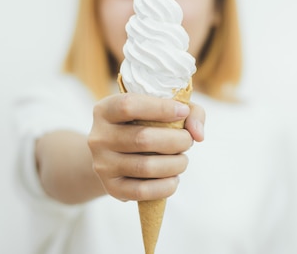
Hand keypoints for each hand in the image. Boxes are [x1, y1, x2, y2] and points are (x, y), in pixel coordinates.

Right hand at [88, 93, 204, 201]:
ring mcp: (102, 164)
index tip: (183, 112)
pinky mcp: (111, 187)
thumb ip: (189, 111)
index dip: (161, 108)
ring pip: (145, 167)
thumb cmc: (144, 125)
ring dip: (175, 164)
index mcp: (105, 110)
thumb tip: (198, 133)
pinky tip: (174, 178)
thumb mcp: (161, 109)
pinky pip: (142, 191)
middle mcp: (98, 136)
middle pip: (142, 139)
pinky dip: (166, 186)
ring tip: (182, 160)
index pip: (129, 105)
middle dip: (176, 140)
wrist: (115, 156)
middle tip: (187, 141)